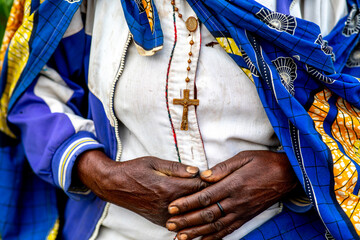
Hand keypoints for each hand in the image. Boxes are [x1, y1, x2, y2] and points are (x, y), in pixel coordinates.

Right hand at [76, 150, 206, 225]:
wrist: (114, 186)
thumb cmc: (134, 170)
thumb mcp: (154, 162)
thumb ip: (176, 168)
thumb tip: (197, 170)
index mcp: (167, 187)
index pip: (198, 187)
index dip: (210, 182)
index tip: (217, 177)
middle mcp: (167, 204)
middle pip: (197, 202)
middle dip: (209, 194)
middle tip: (219, 187)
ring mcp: (163, 215)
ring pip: (191, 214)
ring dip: (200, 206)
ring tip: (210, 198)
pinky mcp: (159, 221)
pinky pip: (180, 221)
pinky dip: (190, 215)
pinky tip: (195, 209)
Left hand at [166, 150, 297, 239]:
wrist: (288, 175)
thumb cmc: (264, 163)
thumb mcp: (244, 157)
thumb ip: (223, 167)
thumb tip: (204, 176)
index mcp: (234, 184)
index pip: (206, 197)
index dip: (188, 204)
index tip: (172, 208)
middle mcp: (237, 201)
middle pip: (208, 214)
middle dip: (187, 221)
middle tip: (170, 225)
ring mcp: (242, 212)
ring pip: (216, 226)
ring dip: (197, 233)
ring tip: (181, 238)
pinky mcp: (247, 217)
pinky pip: (229, 230)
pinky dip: (215, 238)